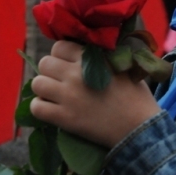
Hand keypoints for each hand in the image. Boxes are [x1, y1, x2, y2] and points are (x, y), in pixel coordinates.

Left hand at [31, 41, 161, 148]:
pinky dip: (40, 107)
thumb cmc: (136, 97)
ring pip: (37, 83)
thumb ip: (102, 56)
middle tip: (61, 81)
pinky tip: (51, 109)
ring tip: (55, 95)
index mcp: (91, 59)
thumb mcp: (123, 66)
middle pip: (45, 63)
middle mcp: (75, 75)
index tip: (69, 64)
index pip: (59, 47)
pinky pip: (36, 107)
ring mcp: (68, 96)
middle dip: (51, 70)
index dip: (62, 55)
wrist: (139, 128)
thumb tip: (83, 51)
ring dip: (44, 88)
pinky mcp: (65, 118)